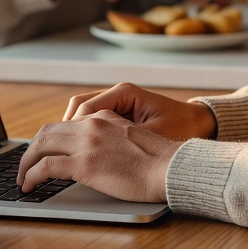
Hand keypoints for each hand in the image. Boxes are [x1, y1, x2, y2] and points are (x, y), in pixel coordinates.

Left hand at [16, 111, 179, 201]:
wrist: (170, 167)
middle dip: (30, 151)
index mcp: (104, 117)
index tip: (42, 155)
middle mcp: (92, 125)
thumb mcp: (133, 139)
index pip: (65, 124)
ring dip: (25, 163)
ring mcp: (86, 143)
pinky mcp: (84, 164)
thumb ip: (111, 140)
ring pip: (40, 145)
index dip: (49, 140)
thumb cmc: (159, 162)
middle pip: (46, 132)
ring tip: (22, 180)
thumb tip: (98, 156)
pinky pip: (45, 166)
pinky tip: (28, 186)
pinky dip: (30, 176)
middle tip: (25, 168)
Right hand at [64, 82, 216, 140]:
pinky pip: (91, 119)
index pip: (84, 108)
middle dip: (60, 132)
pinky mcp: (120, 113)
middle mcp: (117, 93)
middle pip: (77, 107)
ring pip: (81, 112)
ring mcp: (117, 102)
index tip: (59, 150)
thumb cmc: (181, 129)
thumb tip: (91, 154)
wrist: (200, 124)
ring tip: (58, 155)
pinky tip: (76, 151)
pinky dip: (80, 132)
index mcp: (124, 93)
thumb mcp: (151, 138)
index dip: (70, 130)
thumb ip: (120, 143)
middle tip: (47, 155)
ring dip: (68, 132)